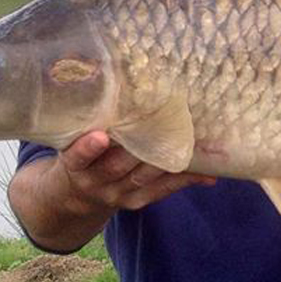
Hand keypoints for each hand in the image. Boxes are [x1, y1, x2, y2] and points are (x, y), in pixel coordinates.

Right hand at [54, 131, 215, 213]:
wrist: (76, 195)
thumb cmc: (81, 153)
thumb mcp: (72, 139)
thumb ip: (91, 119)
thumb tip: (120, 80)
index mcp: (75, 164)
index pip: (78, 157)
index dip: (88, 148)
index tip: (100, 136)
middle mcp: (95, 182)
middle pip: (118, 165)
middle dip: (142, 145)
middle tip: (165, 122)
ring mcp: (117, 194)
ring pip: (144, 176)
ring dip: (169, 158)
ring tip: (193, 142)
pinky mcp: (137, 201)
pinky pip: (163, 190)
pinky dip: (185, 179)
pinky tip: (207, 172)